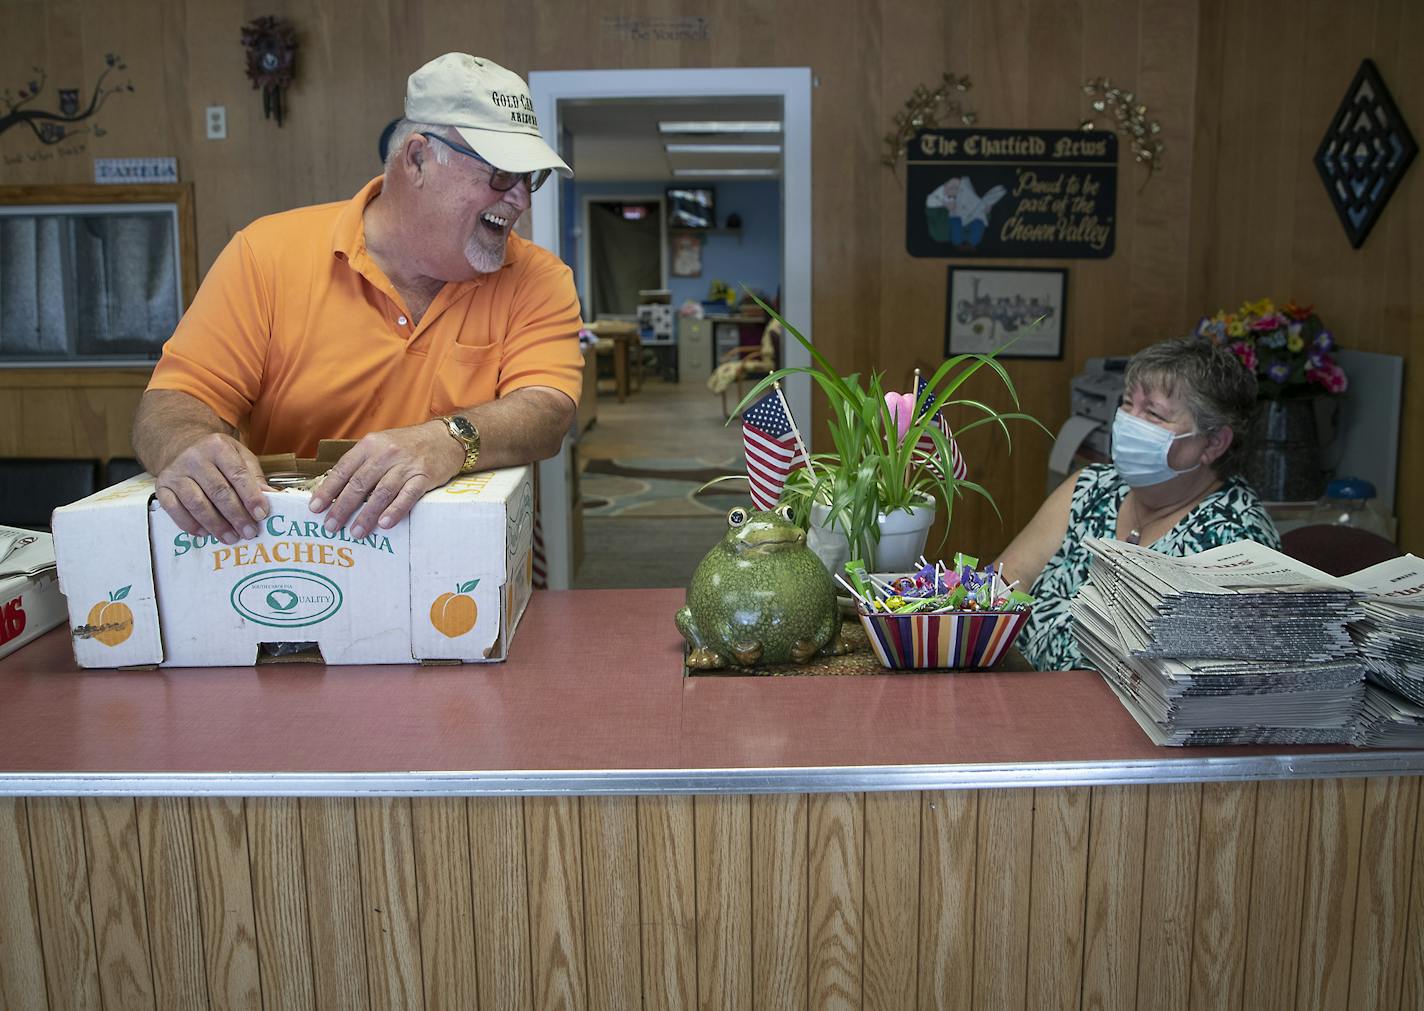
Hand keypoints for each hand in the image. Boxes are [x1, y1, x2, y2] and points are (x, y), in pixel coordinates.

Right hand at [154, 433, 269, 542]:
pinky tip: (205, 533)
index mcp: (218, 447)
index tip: (261, 515)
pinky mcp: (162, 486)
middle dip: (236, 516)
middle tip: (249, 533)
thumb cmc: (218, 457)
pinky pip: (174, 509)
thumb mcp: (240, 457)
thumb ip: (255, 477)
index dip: (250, 497)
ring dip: (215, 524)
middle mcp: (194, 458)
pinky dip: (190, 524)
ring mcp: (175, 472)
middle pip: (218, 491)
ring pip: (196, 503)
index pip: (237, 474)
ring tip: (231, 537)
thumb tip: (272, 497)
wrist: (181, 446)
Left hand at [308, 421, 462, 538]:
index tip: (316, 508)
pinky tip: (385, 524)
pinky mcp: (424, 476)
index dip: (328, 490)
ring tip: (356, 532)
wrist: (445, 438)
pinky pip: (407, 495)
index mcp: (370, 445)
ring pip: (381, 492)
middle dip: (343, 507)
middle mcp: (386, 453)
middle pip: (359, 484)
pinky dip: (395, 510)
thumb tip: (337, 490)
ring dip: (367, 515)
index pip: (344, 470)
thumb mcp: (381, 445)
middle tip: (331, 526)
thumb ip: (362, 463)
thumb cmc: (409, 445)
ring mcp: (406, 465)